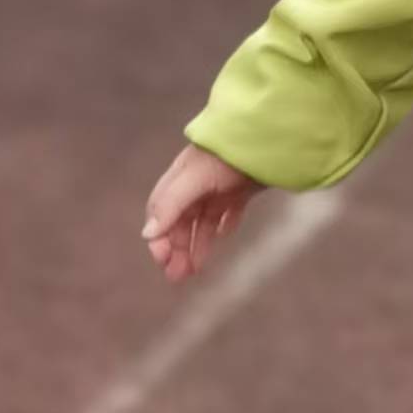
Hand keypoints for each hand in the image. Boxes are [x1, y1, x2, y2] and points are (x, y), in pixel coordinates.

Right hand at [144, 142, 261, 282]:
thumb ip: (172, 204)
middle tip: (177, 276)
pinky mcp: (241, 189)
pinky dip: (224, 225)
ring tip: (194, 269)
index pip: (161, 214)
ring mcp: (219, 187)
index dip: (160, 238)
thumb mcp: (195, 179)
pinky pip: (229, 212)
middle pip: (181, 223)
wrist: (265, 137)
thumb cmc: (226, 154)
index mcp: (179, 181)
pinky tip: (224, 235)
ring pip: (203, 222)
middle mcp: (196, 185)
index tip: (163, 261)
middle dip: (178, 249)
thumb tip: (147, 235)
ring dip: (197, 245)